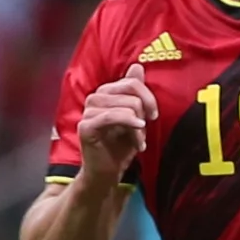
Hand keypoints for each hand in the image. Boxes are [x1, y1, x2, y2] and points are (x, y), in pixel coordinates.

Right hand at [78, 62, 156, 181]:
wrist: (107, 173)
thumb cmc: (120, 146)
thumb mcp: (135, 117)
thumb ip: (135, 93)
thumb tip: (137, 66)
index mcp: (105, 93)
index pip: (131, 82)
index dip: (148, 97)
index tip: (153, 115)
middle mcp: (94, 98)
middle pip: (130, 91)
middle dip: (143, 112)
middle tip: (143, 131)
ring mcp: (88, 112)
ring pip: (125, 105)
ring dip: (137, 126)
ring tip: (137, 142)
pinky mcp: (85, 126)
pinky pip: (112, 117)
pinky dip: (129, 125)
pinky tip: (137, 136)